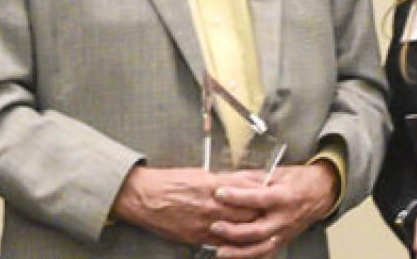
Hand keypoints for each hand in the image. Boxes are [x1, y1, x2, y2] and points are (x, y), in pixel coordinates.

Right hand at [110, 166, 262, 245]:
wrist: (144, 197)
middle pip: (248, 213)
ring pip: (238, 230)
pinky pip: (222, 243)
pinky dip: (234, 241)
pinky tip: (241, 239)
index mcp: (214, 186)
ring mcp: (205, 224)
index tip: (271, 192)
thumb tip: (243, 180)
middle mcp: (212, 206)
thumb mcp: (200, 173)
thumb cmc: (169, 182)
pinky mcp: (196, 237)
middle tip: (272, 212)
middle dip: (261, 213)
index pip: (248, 192)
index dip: (262, 194)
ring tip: (263, 227)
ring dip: (251, 229)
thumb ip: (223, 179)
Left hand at [208, 162, 338, 257]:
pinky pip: (266, 255)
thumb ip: (253, 178)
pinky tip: (234, 258)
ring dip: (239, 253)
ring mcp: (284, 233)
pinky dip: (250, 258)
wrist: (320, 193)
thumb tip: (228, 178)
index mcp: (283, 197)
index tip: (219, 193)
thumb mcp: (278, 173)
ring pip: (261, 249)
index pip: (258, 199)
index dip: (237, 197)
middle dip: (234, 231)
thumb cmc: (298, 181)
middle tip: (215, 226)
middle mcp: (284, 218)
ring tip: (220, 251)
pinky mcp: (283, 242)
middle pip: (258, 230)